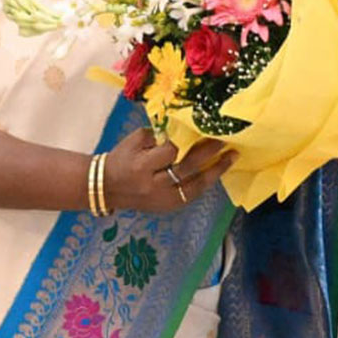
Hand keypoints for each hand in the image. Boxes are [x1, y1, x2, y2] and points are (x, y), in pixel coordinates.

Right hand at [104, 127, 233, 213]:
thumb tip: (184, 130)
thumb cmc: (121, 158)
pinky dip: (204, 183)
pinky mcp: (166, 208)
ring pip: (194, 187)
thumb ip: (158, 135)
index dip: (187, 141)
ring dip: (214, 172)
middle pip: (186, 170)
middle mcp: (153, 185)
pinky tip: (216, 172)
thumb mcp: (135, 141)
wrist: (106, 187)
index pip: (171, 152)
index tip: (204, 129)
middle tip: (225, 142)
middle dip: (208, 154)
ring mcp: (162, 200)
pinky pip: (191, 196)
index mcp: (142, 166)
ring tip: (231, 159)